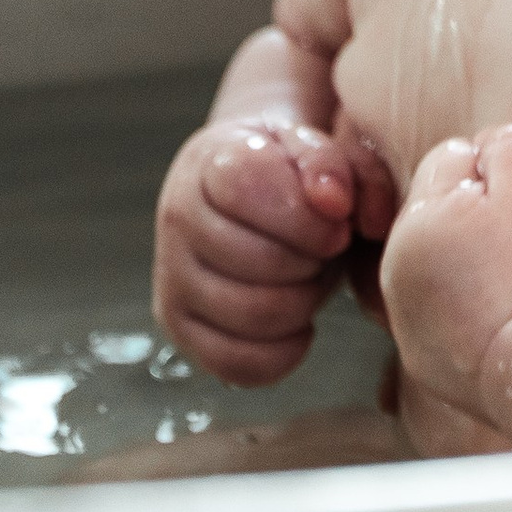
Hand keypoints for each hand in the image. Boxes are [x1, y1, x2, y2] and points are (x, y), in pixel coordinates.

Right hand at [153, 118, 393, 383]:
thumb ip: (331, 165)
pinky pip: (236, 363)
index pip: (250, 190)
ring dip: (302, 304)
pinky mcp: (178, 326)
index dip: (307, 216)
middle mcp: (178, 217)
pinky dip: (283, 352)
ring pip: (252, 316)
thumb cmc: (285, 170)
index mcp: (209, 162)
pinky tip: (298, 321)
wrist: (248, 191)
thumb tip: (333, 202)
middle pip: (259, 261)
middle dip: (312, 262)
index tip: (338, 224)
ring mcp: (172, 276)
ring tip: (307, 279)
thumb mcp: (314, 147)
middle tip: (324, 252)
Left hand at [380, 127, 511, 430]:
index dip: (498, 175)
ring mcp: (408, 325)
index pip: (451, 162)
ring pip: (444, 267)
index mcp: (411, 221)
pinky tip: (508, 318)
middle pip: (442, 216)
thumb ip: (500, 140)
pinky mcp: (427, 365)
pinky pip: (449, 318)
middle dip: (478, 218)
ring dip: (473, 265)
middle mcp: (395, 274)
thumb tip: (488, 150)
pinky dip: (473, 313)